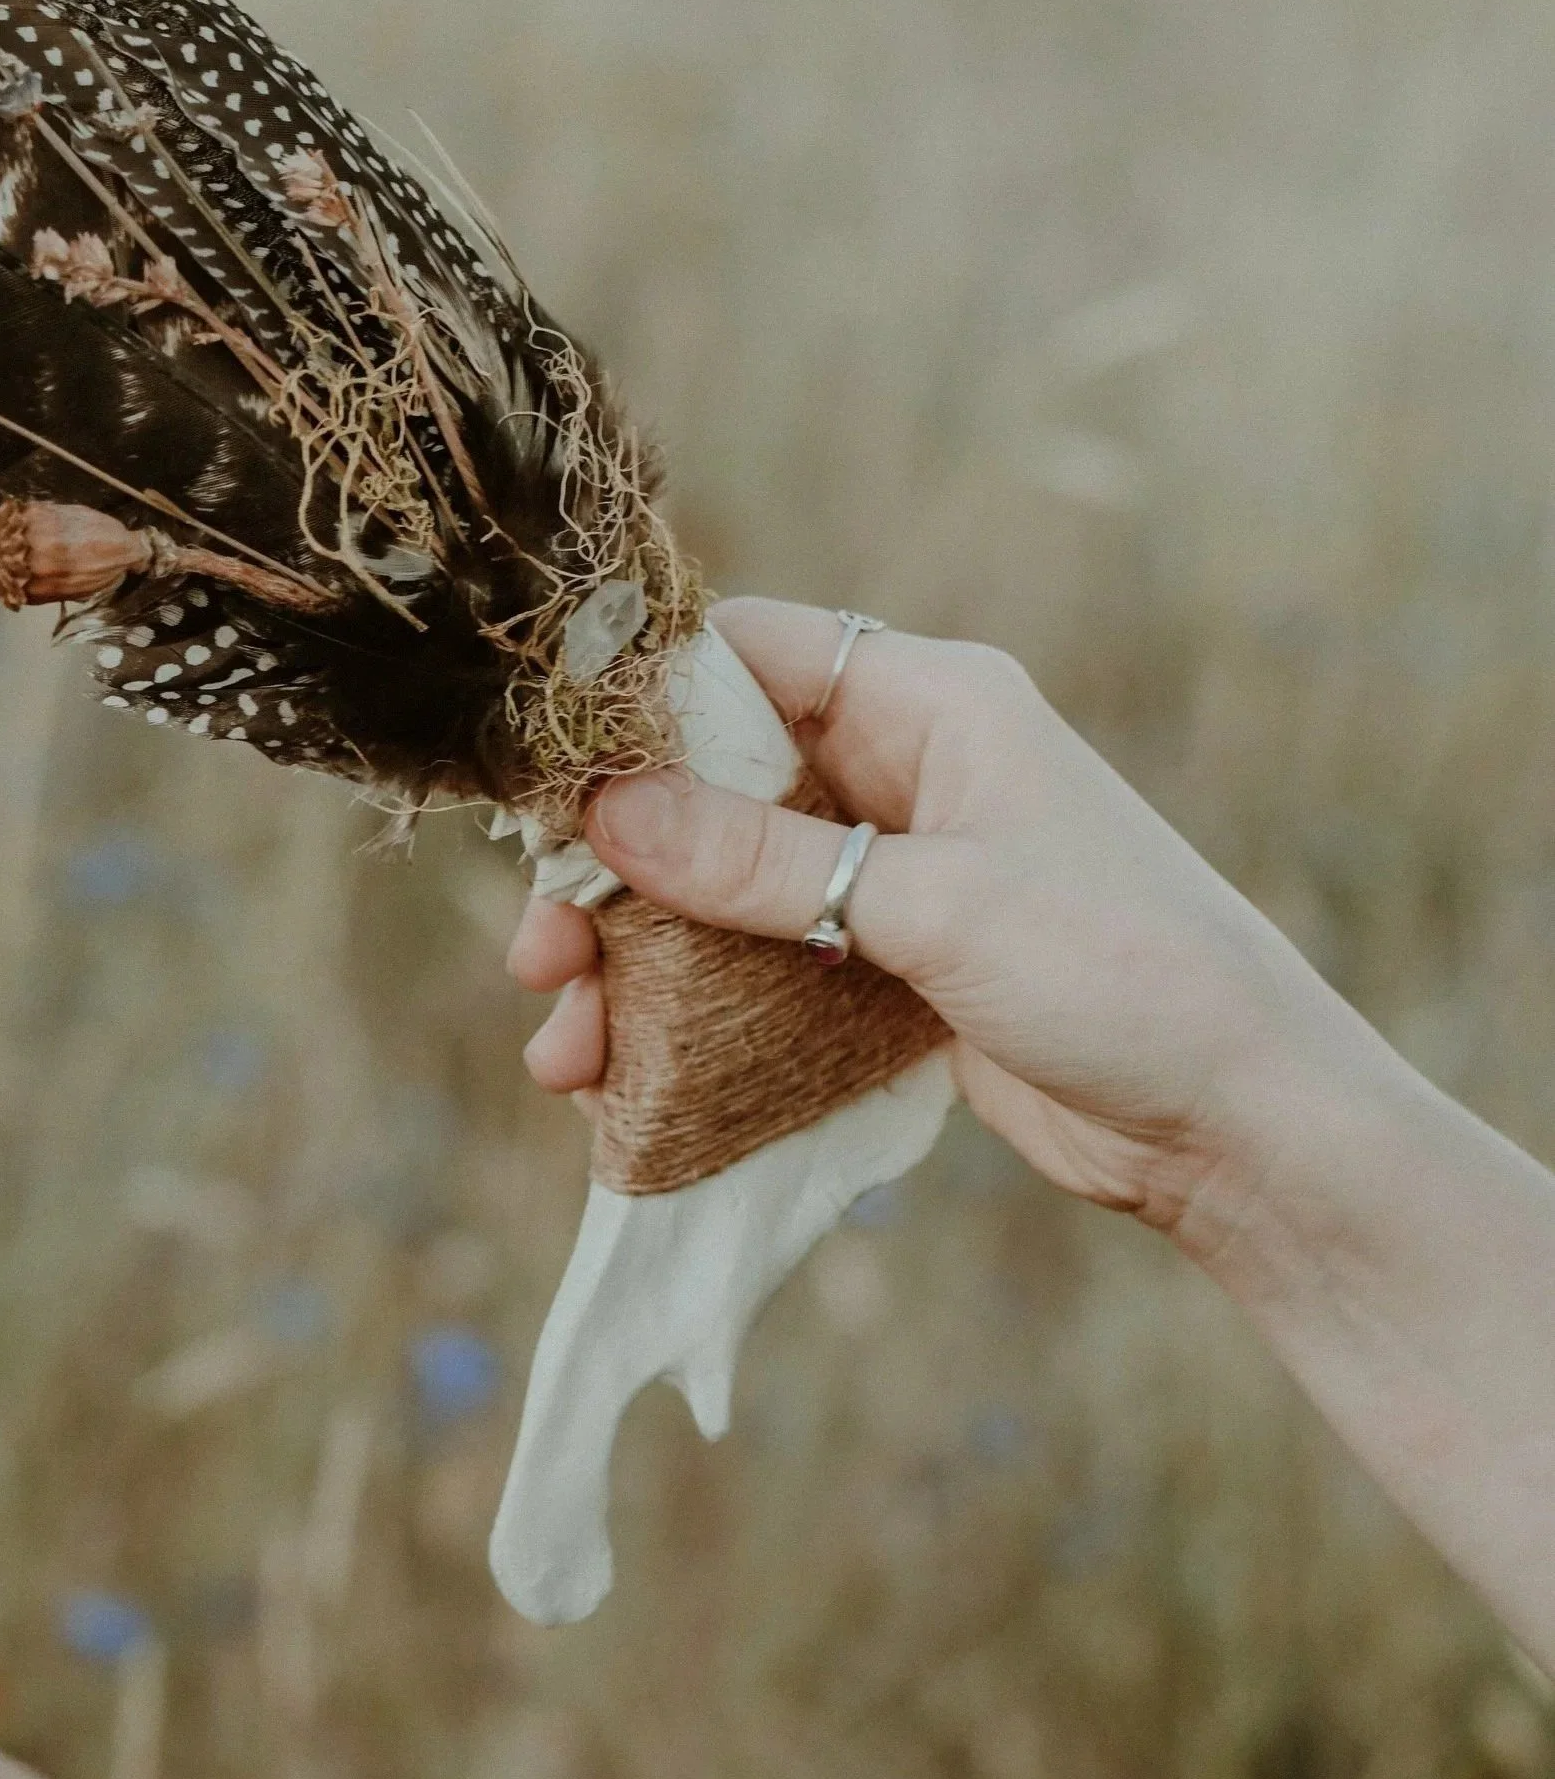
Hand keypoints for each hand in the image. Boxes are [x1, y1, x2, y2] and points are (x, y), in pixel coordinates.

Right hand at [509, 595, 1391, 1250]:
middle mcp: (897, 776)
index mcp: (927, 705)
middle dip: (611, 875)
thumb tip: (605, 812)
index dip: (635, 708)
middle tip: (540, 955)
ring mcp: (885, 878)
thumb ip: (763, 860)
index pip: (748, 656)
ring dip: (632, 967)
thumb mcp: (933, 904)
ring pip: (715, 897)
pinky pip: (752, 976)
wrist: (1239, 1122)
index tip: (541, 786)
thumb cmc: (1123, 971)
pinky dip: (684, 1020)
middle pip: (706, 792)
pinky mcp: (882, 972)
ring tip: (564, 1049)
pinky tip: (622, 1082)